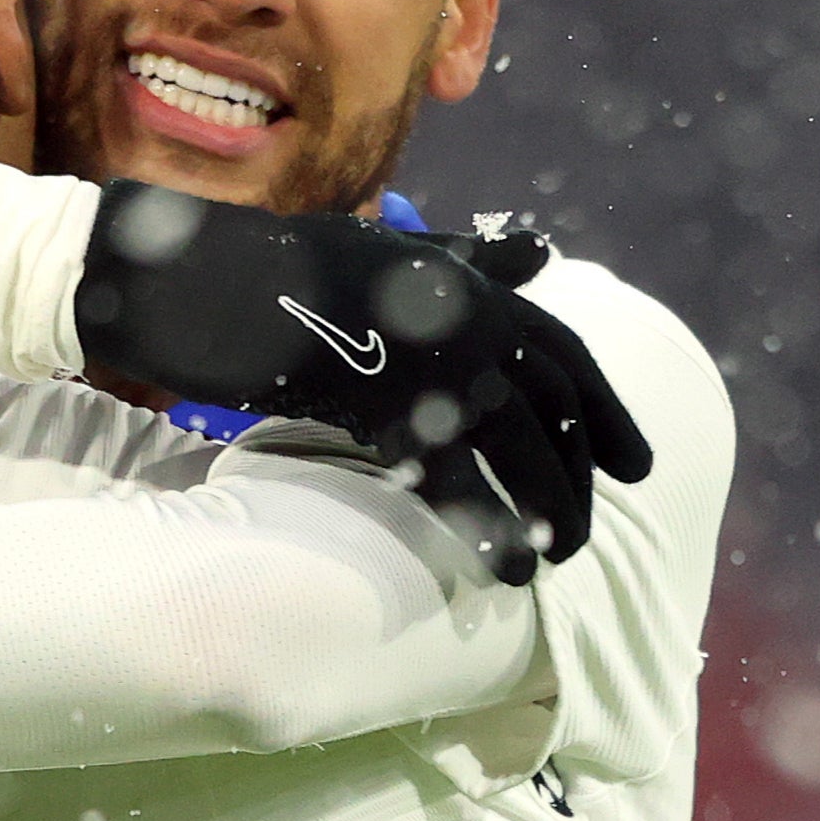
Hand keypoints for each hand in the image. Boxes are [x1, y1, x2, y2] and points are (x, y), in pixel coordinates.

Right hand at [74, 183, 651, 584]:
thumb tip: (540, 252)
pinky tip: (499, 569)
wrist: (184, 274)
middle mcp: (460, 312)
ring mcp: (421, 355)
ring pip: (513, 445)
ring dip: (544, 509)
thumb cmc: (276, 264)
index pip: (562, 352)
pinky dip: (483, 526)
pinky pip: (449, 476)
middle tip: (587, 538)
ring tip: (551, 565)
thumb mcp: (381, 250)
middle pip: (549, 405)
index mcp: (463, 277)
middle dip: (577, 475)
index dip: (605, 413)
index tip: (635, 468)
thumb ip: (462, 255)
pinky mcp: (374, 400)